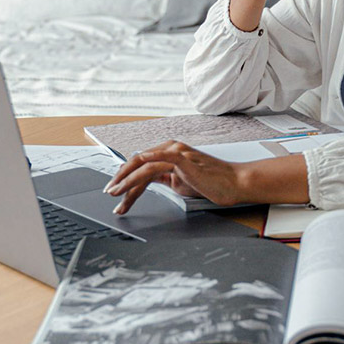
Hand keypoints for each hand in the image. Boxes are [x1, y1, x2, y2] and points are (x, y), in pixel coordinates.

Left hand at [105, 141, 245, 214]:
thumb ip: (164, 179)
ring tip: (116, 194)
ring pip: (143, 165)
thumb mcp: (181, 182)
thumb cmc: (212, 183)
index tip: (117, 192)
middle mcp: (171, 148)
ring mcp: (176, 152)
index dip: (126, 178)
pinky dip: (143, 165)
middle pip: (138, 163)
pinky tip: (131, 174)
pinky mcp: (182, 158)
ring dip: (126, 180)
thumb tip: (146, 183)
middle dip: (120, 179)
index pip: (141, 166)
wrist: (233, 183)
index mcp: (170, 153)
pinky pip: (158, 159)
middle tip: (110, 193)